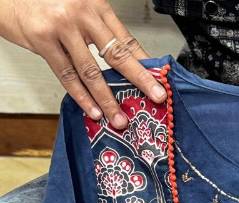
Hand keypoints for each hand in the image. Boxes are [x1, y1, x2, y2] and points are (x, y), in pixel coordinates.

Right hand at [0, 0, 166, 127]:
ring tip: (119, 118)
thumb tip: (122, 62)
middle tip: (155, 97)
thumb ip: (97, 31)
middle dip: (140, 79)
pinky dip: (82, 97)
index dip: (144, 63)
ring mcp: (62, 27)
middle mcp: (81, 13)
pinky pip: (67, 75)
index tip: (158, 81)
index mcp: (95, 5)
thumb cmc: (44, 1)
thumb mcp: (77, 7)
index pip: (126, 39)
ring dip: (108, 99)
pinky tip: (93, 111)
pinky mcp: (43, 40)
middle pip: (117, 54)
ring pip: (92, 71)